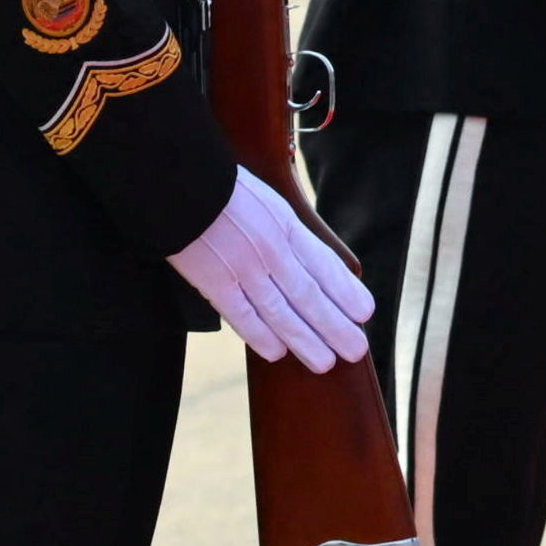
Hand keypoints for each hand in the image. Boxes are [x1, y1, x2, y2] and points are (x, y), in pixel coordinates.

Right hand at [172, 169, 376, 370]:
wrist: (180, 183)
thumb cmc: (222, 188)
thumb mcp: (267, 201)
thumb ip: (286, 230)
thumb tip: (307, 259)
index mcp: (287, 225)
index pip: (325, 266)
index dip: (346, 293)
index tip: (365, 313)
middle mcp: (272, 250)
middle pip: (309, 295)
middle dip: (335, 326)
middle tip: (355, 350)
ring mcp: (244, 268)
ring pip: (282, 312)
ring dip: (306, 340)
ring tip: (325, 362)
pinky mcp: (214, 282)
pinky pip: (242, 315)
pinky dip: (261, 336)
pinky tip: (277, 353)